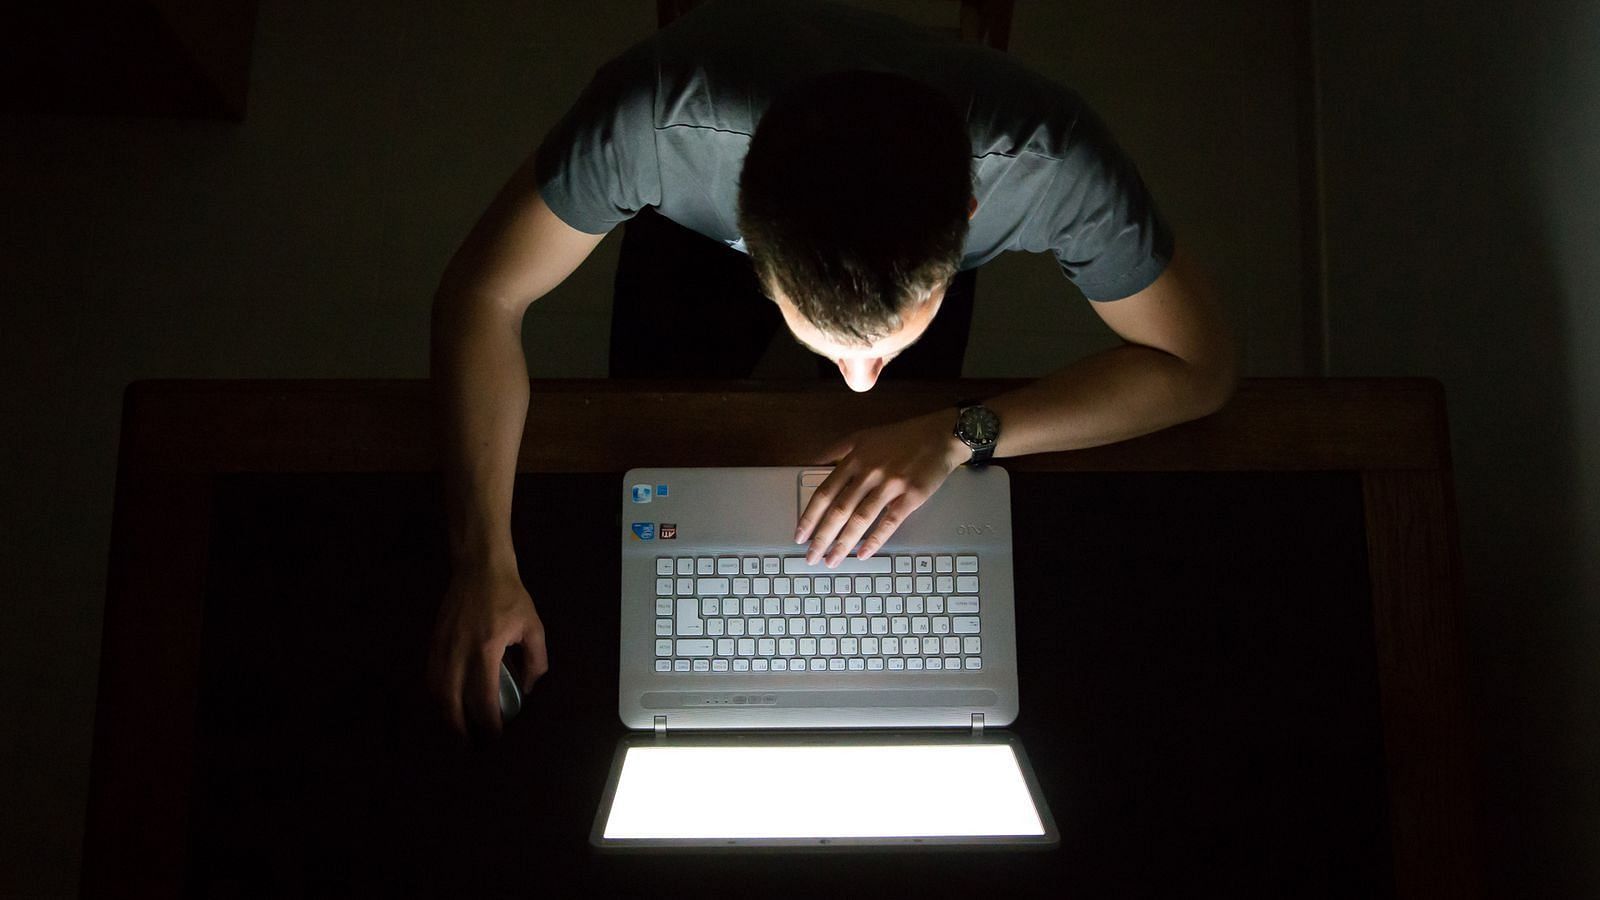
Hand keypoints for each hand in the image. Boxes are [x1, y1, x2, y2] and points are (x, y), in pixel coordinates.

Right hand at [427, 559, 548, 737]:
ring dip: (445, 715)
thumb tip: (529, 689)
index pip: (484, 697)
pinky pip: (430, 676)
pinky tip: (446, 704)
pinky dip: (436, 696)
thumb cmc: (510, 597)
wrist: (479, 569)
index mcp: (486, 650)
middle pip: (452, 702)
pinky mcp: (433, 641)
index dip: (489, 722)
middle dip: (460, 728)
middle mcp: (459, 653)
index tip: (496, 736)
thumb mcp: (533, 627)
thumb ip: (536, 660)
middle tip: (471, 744)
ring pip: (437, 692)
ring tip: (458, 730)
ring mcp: (442, 647)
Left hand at [795, 409, 969, 565]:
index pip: (824, 493)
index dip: (810, 517)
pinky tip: (863, 554)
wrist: (940, 436)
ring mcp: (890, 485)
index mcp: (854, 460)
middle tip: (811, 557)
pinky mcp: (912, 496)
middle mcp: (868, 473)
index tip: (799, 536)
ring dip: (843, 543)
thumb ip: (835, 451)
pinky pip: (890, 522)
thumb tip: (810, 464)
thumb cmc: (900, 438)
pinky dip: (875, 540)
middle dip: (822, 537)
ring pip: (860, 519)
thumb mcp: (862, 437)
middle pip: (839, 510)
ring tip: (831, 561)